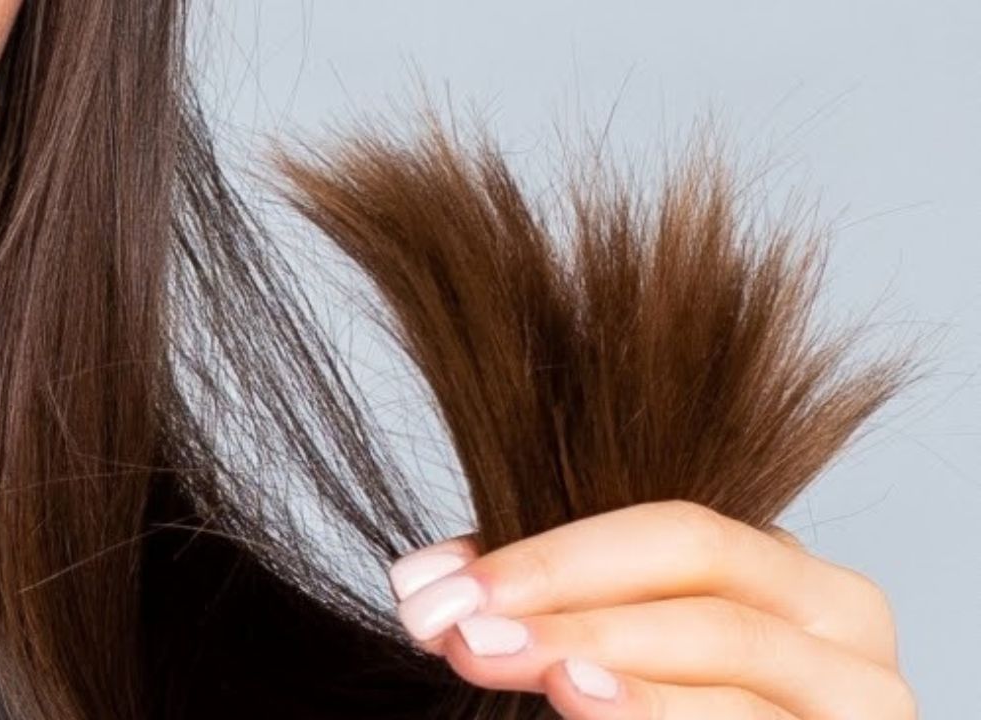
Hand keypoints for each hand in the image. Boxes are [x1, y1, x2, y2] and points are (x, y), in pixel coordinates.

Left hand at [386, 500, 914, 718]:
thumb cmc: (703, 710)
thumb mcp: (634, 642)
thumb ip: (560, 603)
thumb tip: (429, 581)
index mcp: (783, 570)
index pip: (670, 531)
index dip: (548, 553)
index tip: (432, 584)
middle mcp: (837, 618)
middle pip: (699, 569)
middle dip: (564, 591)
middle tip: (460, 624)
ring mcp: (860, 694)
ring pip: (727, 646)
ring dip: (601, 646)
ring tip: (508, 656)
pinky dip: (660, 710)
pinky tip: (586, 700)